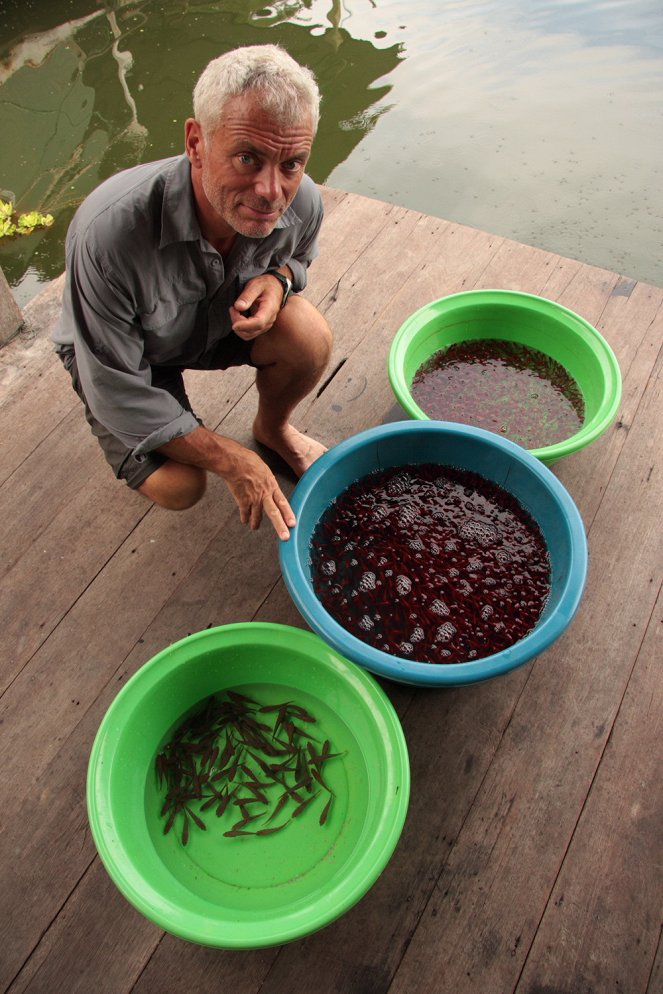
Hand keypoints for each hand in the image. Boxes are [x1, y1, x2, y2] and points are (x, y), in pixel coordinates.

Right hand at [159, 427, 295, 539]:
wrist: (233, 462)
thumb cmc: (247, 460)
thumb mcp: (263, 468)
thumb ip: (266, 479)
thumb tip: (267, 484)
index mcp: (271, 485)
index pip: (283, 502)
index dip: (288, 513)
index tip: (293, 523)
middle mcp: (264, 493)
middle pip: (274, 513)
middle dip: (280, 526)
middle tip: (285, 537)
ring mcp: (253, 498)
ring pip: (257, 515)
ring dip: (256, 523)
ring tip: (255, 527)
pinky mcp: (242, 500)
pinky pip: (244, 513)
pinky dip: (244, 517)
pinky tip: (244, 521)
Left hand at [230, 274, 283, 339]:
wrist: (276, 287)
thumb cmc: (267, 285)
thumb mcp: (256, 285)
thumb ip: (247, 295)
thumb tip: (238, 306)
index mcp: (269, 309)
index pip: (258, 323)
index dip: (245, 325)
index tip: (234, 324)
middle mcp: (269, 320)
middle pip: (251, 331)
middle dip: (238, 322)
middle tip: (232, 308)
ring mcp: (266, 325)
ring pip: (248, 335)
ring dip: (238, 326)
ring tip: (235, 311)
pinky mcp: (261, 327)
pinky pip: (249, 333)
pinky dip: (241, 327)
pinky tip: (239, 315)